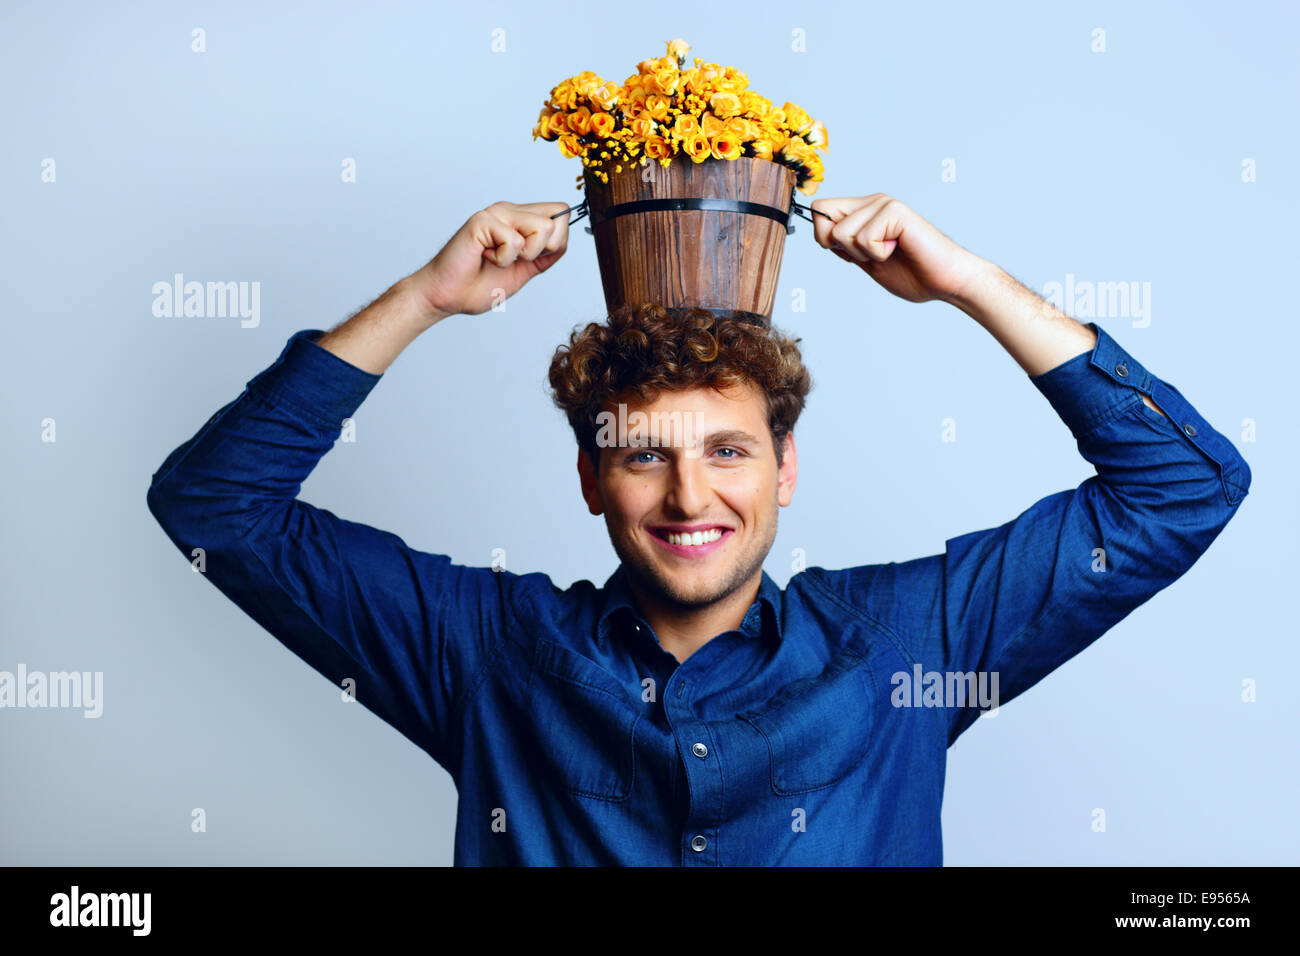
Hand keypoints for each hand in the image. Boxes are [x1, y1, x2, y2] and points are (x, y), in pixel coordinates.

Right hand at [405, 201, 571, 317]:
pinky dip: (502, 259)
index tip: (532, 257)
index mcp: (520, 220)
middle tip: (515, 259)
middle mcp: (510, 211)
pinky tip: (484, 257)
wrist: (448, 296)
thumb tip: (562, 242)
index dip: (558, 240)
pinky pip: (515, 241)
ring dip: (522, 255)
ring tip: (497, 258)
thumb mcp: (524, 271)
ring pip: (541, 227)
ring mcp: (496, 214)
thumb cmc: (479, 284)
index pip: (561, 213)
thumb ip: (543, 256)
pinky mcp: (482, 221)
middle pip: (558, 217)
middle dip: (543, 249)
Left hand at [810, 194, 987, 304]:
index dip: (824, 237)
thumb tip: (822, 235)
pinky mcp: (896, 212)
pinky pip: (864, 238)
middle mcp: (873, 202)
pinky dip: (879, 254)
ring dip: (864, 254)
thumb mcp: (867, 261)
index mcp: (865, 211)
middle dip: (840, 245)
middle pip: (823, 214)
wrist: (946, 281)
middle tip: (873, 254)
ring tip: (891, 252)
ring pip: (842, 232)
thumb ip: (846, 246)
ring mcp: (885, 204)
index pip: (820, 210)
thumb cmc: (913, 274)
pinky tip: (899, 249)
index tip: (851, 253)